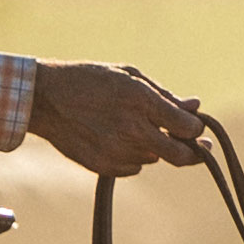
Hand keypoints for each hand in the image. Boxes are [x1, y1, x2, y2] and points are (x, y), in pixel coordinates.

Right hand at [29, 63, 208, 179]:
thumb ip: (165, 95)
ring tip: (129, 126)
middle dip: (193, 153)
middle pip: (179, 155)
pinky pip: (133, 167)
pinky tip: (114, 137)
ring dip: (153, 147)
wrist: (45, 100)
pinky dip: (132, 156)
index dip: (197, 129)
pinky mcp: (104, 167)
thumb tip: (195, 107)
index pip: (187, 127)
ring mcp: (117, 151)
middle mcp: (132, 130)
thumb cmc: (89, 80)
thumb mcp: (128, 75)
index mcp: (141, 101)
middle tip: (198, 148)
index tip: (196, 128)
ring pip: (154, 158)